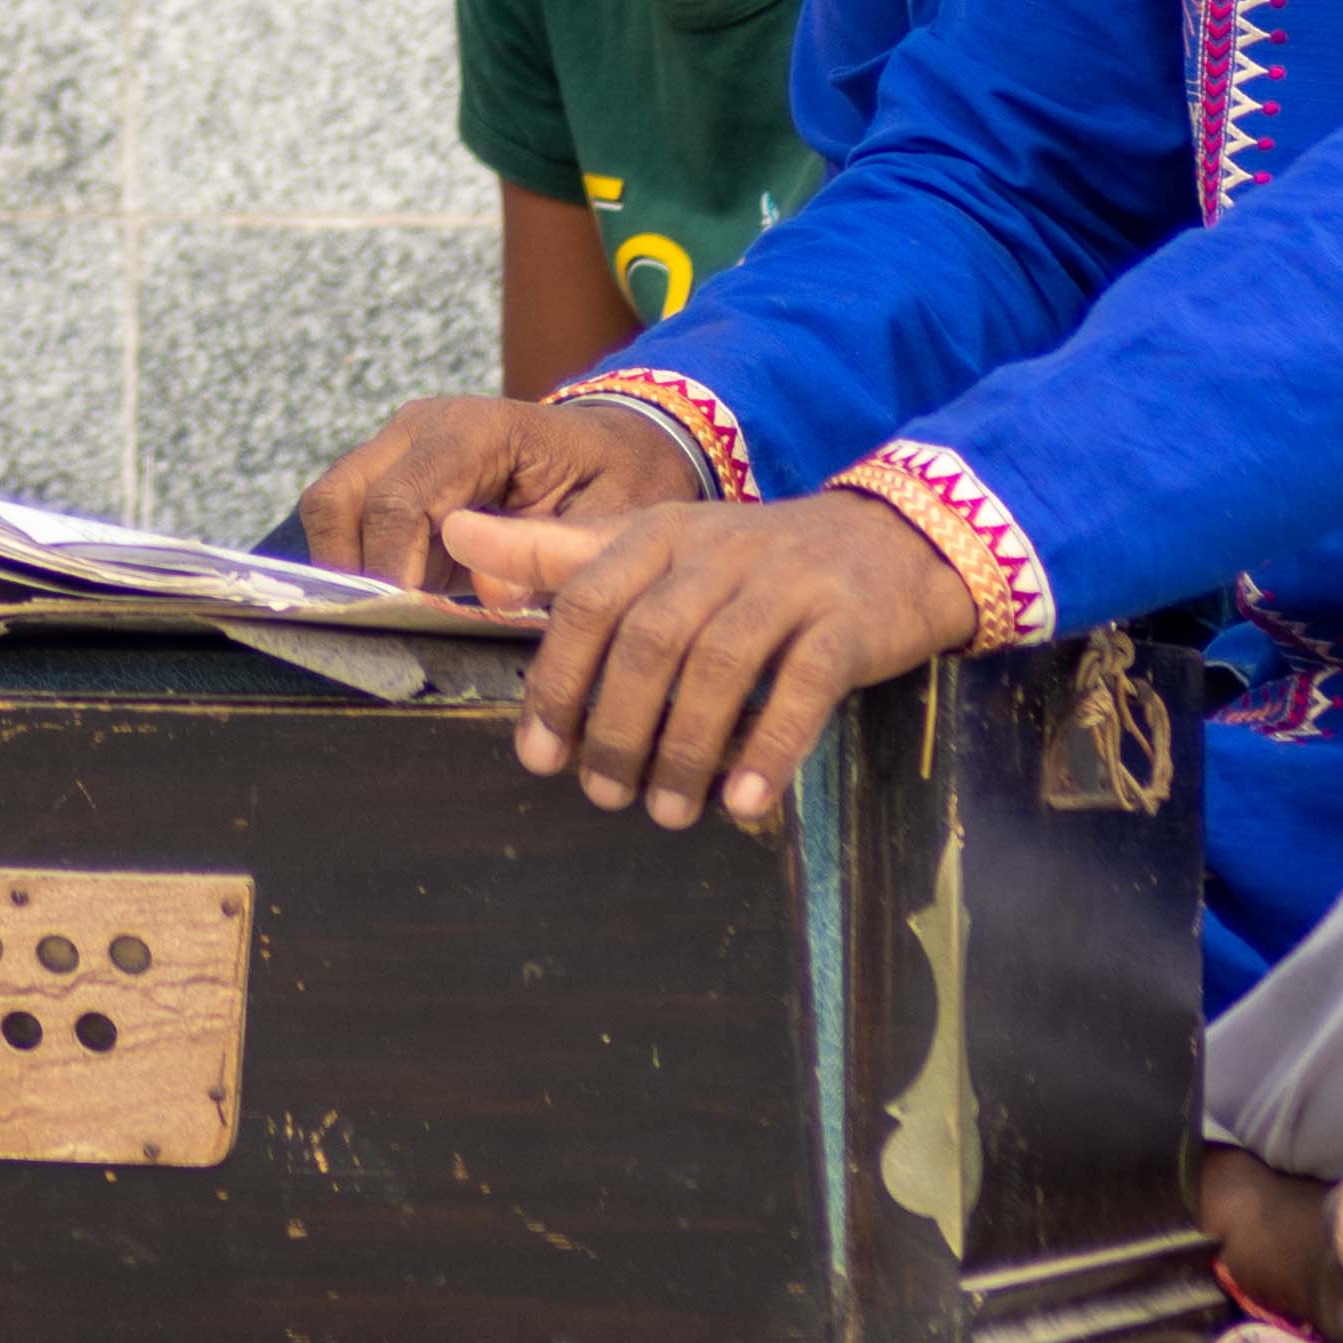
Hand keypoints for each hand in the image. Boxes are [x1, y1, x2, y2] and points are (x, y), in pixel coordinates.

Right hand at [294, 394, 700, 591]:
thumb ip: (553, 555)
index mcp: (477, 432)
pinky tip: (399, 598)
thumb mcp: (613, 521)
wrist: (616, 451)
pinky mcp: (391, 473)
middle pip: (342, 498)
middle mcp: (422, 427)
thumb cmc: (620, 483)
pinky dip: (354, 562)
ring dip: (346, 567)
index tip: (408, 622)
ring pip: (329, 505)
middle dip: (354, 572)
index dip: (391, 570)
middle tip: (390, 626)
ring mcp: (399, 445)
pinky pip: (344, 518)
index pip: (399, 502)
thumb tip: (486, 588)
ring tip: (393, 614)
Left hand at [504, 493, 980, 830]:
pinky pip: (803, 685)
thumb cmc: (750, 561)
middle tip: (604, 796)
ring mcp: (785, 582)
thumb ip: (553, 550)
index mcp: (657, 534)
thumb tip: (452, 529)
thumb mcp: (651, 546)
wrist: (890, 542)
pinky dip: (770, 745)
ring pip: (720, 666)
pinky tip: (746, 802)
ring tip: (669, 813)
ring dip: (686, 750)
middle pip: (648, 641)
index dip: (556, 684)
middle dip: (616, 728)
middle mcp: (717, 550)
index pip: (586, 604)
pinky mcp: (846, 619)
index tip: (539, 757)